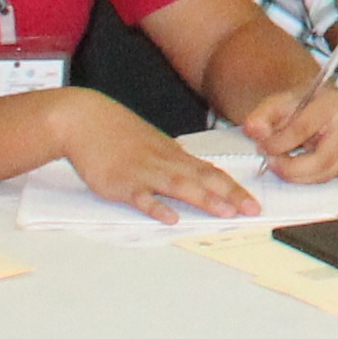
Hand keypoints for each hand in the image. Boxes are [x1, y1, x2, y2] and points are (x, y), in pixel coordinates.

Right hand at [59, 95, 259, 218]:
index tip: (253, 202)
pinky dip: (156, 207)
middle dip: (230, 196)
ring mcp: (143, 173)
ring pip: (179, 186)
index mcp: (173, 155)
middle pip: (203, 179)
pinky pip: (142, 197)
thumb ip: (174, 160)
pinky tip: (170, 218)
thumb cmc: (116, 132)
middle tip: (252, 210)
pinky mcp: (121, 183)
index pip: (211, 172)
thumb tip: (195, 172)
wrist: (84, 120)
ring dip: (204, 199)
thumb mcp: (152, 143)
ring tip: (225, 213)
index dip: (234, 188)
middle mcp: (164, 163)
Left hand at [232, 76, 337, 185]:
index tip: (263, 148)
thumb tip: (254, 130)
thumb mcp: (275, 104)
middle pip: (323, 158)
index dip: (280, 143)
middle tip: (272, 164)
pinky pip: (331, 176)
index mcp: (331, 101)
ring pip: (328, 172)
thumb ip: (261, 117)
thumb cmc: (297, 105)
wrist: (314, 105)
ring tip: (281, 164)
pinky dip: (309, 177)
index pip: (304, 128)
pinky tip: (296, 167)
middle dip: (292, 168)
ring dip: (299, 175)